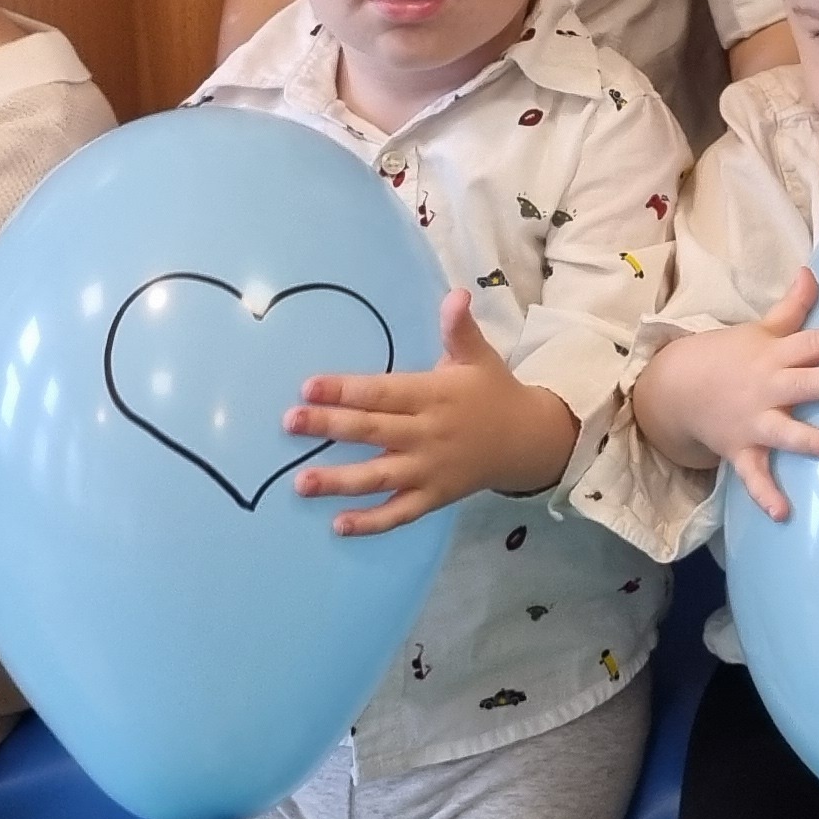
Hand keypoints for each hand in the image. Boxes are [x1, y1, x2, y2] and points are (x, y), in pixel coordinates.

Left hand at [284, 292, 584, 536]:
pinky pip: (400, 513)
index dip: (346, 390)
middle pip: (373, 431)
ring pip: (380, 477)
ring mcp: (430, 470)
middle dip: (330, 427)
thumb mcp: (479, 357)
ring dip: (340, 481)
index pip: (384, 392)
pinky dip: (372, 522)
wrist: (528, 441)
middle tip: (290, 423)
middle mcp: (429, 434)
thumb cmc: (492, 393)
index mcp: (435, 395)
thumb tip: (457, 293)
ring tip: (301, 483)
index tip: (309, 387)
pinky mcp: (434, 497)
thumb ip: (460, 329)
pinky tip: (339, 525)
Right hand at [632, 270, 818, 522]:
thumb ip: (791, 308)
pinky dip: (766, 495)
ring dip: (814, 440)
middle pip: (808, 383)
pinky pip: (754, 476)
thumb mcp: (759, 329)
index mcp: (774, 356)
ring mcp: (754, 422)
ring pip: (787, 432)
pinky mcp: (742, 450)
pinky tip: (784, 513)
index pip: (815, 343)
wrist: (675, 387)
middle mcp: (767, 388)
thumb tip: (812, 272)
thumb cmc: (729, 356)